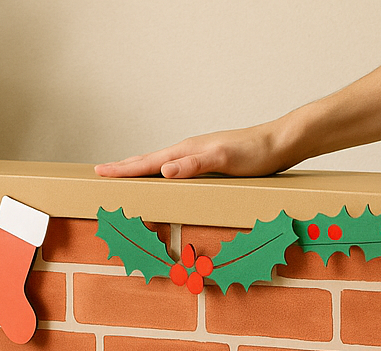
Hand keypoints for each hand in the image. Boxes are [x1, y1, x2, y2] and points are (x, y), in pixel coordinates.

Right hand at [94, 123, 292, 179]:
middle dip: (124, 167)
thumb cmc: (256, 154)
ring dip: (141, 168)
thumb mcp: (225, 159)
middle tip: (101, 172)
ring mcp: (199, 154)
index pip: (147, 161)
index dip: (123, 169)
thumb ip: (195, 164)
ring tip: (126, 173)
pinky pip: (177, 167)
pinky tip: (166, 177)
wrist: (280, 143)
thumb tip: (164, 169)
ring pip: (161, 162)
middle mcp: (190, 150)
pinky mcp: (209, 161)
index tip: (100, 173)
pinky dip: (163, 172)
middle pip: (149, 158)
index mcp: (187, 151)